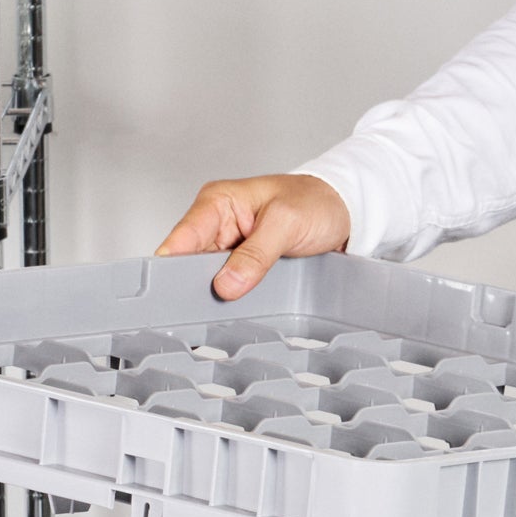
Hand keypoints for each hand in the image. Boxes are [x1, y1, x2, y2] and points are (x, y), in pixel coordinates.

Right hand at [157, 173, 350, 298]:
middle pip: (188, 264)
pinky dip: (230, 298)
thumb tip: (226, 284)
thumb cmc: (316, 202)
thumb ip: (256, 254)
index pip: (180, 239)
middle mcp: (217, 224)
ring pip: (207, 279)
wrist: (344, 210)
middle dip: (194, 287)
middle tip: (203, 310)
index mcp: (218, 202)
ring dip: (214, 295)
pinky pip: (227, 285)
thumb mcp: (287, 223)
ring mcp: (228, 247)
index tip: (171, 295)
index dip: (171, 268)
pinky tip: (235, 310)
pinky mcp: (242, 265)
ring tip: (221, 314)